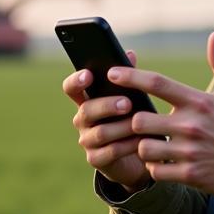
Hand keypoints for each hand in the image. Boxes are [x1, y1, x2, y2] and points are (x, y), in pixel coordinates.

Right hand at [63, 50, 151, 192]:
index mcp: (87, 100)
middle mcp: (82, 120)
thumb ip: (128, 77)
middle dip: (107, 105)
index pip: (72, 88)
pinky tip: (141, 141)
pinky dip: (127, 145)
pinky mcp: (96, 160)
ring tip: (139, 123)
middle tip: (127, 103)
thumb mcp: (132, 97)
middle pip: (86, 110)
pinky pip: (110, 152)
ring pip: (100, 132)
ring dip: (122, 127)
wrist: (137, 156)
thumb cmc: (132, 119)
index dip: (76, 81)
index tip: (88, 75)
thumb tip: (130, 54)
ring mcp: (87, 141)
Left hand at [107, 32, 213, 197]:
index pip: (158, 83)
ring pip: (144, 148)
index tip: (112, 72)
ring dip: (144, 147)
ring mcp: (189, 151)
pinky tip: (163, 163)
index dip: (131, 77)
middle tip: (140, 124)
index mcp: (199, 102)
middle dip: (135, 122)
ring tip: (153, 145)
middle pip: (141, 120)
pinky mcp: (190, 174)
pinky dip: (155, 168)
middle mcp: (191, 125)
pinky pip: (156, 171)